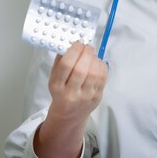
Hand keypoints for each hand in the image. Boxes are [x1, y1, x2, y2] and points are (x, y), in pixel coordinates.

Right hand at [33, 42, 107, 157]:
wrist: (69, 114)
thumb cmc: (61, 92)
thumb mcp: (53, 78)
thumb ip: (60, 61)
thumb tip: (70, 44)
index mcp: (57, 87)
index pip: (66, 66)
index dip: (73, 51)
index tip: (77, 43)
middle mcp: (71, 93)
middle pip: (81, 69)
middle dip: (86, 53)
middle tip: (86, 46)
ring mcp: (86, 96)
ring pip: (94, 73)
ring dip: (94, 59)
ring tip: (91, 54)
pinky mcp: (97, 97)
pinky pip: (102, 78)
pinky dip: (101, 66)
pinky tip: (96, 62)